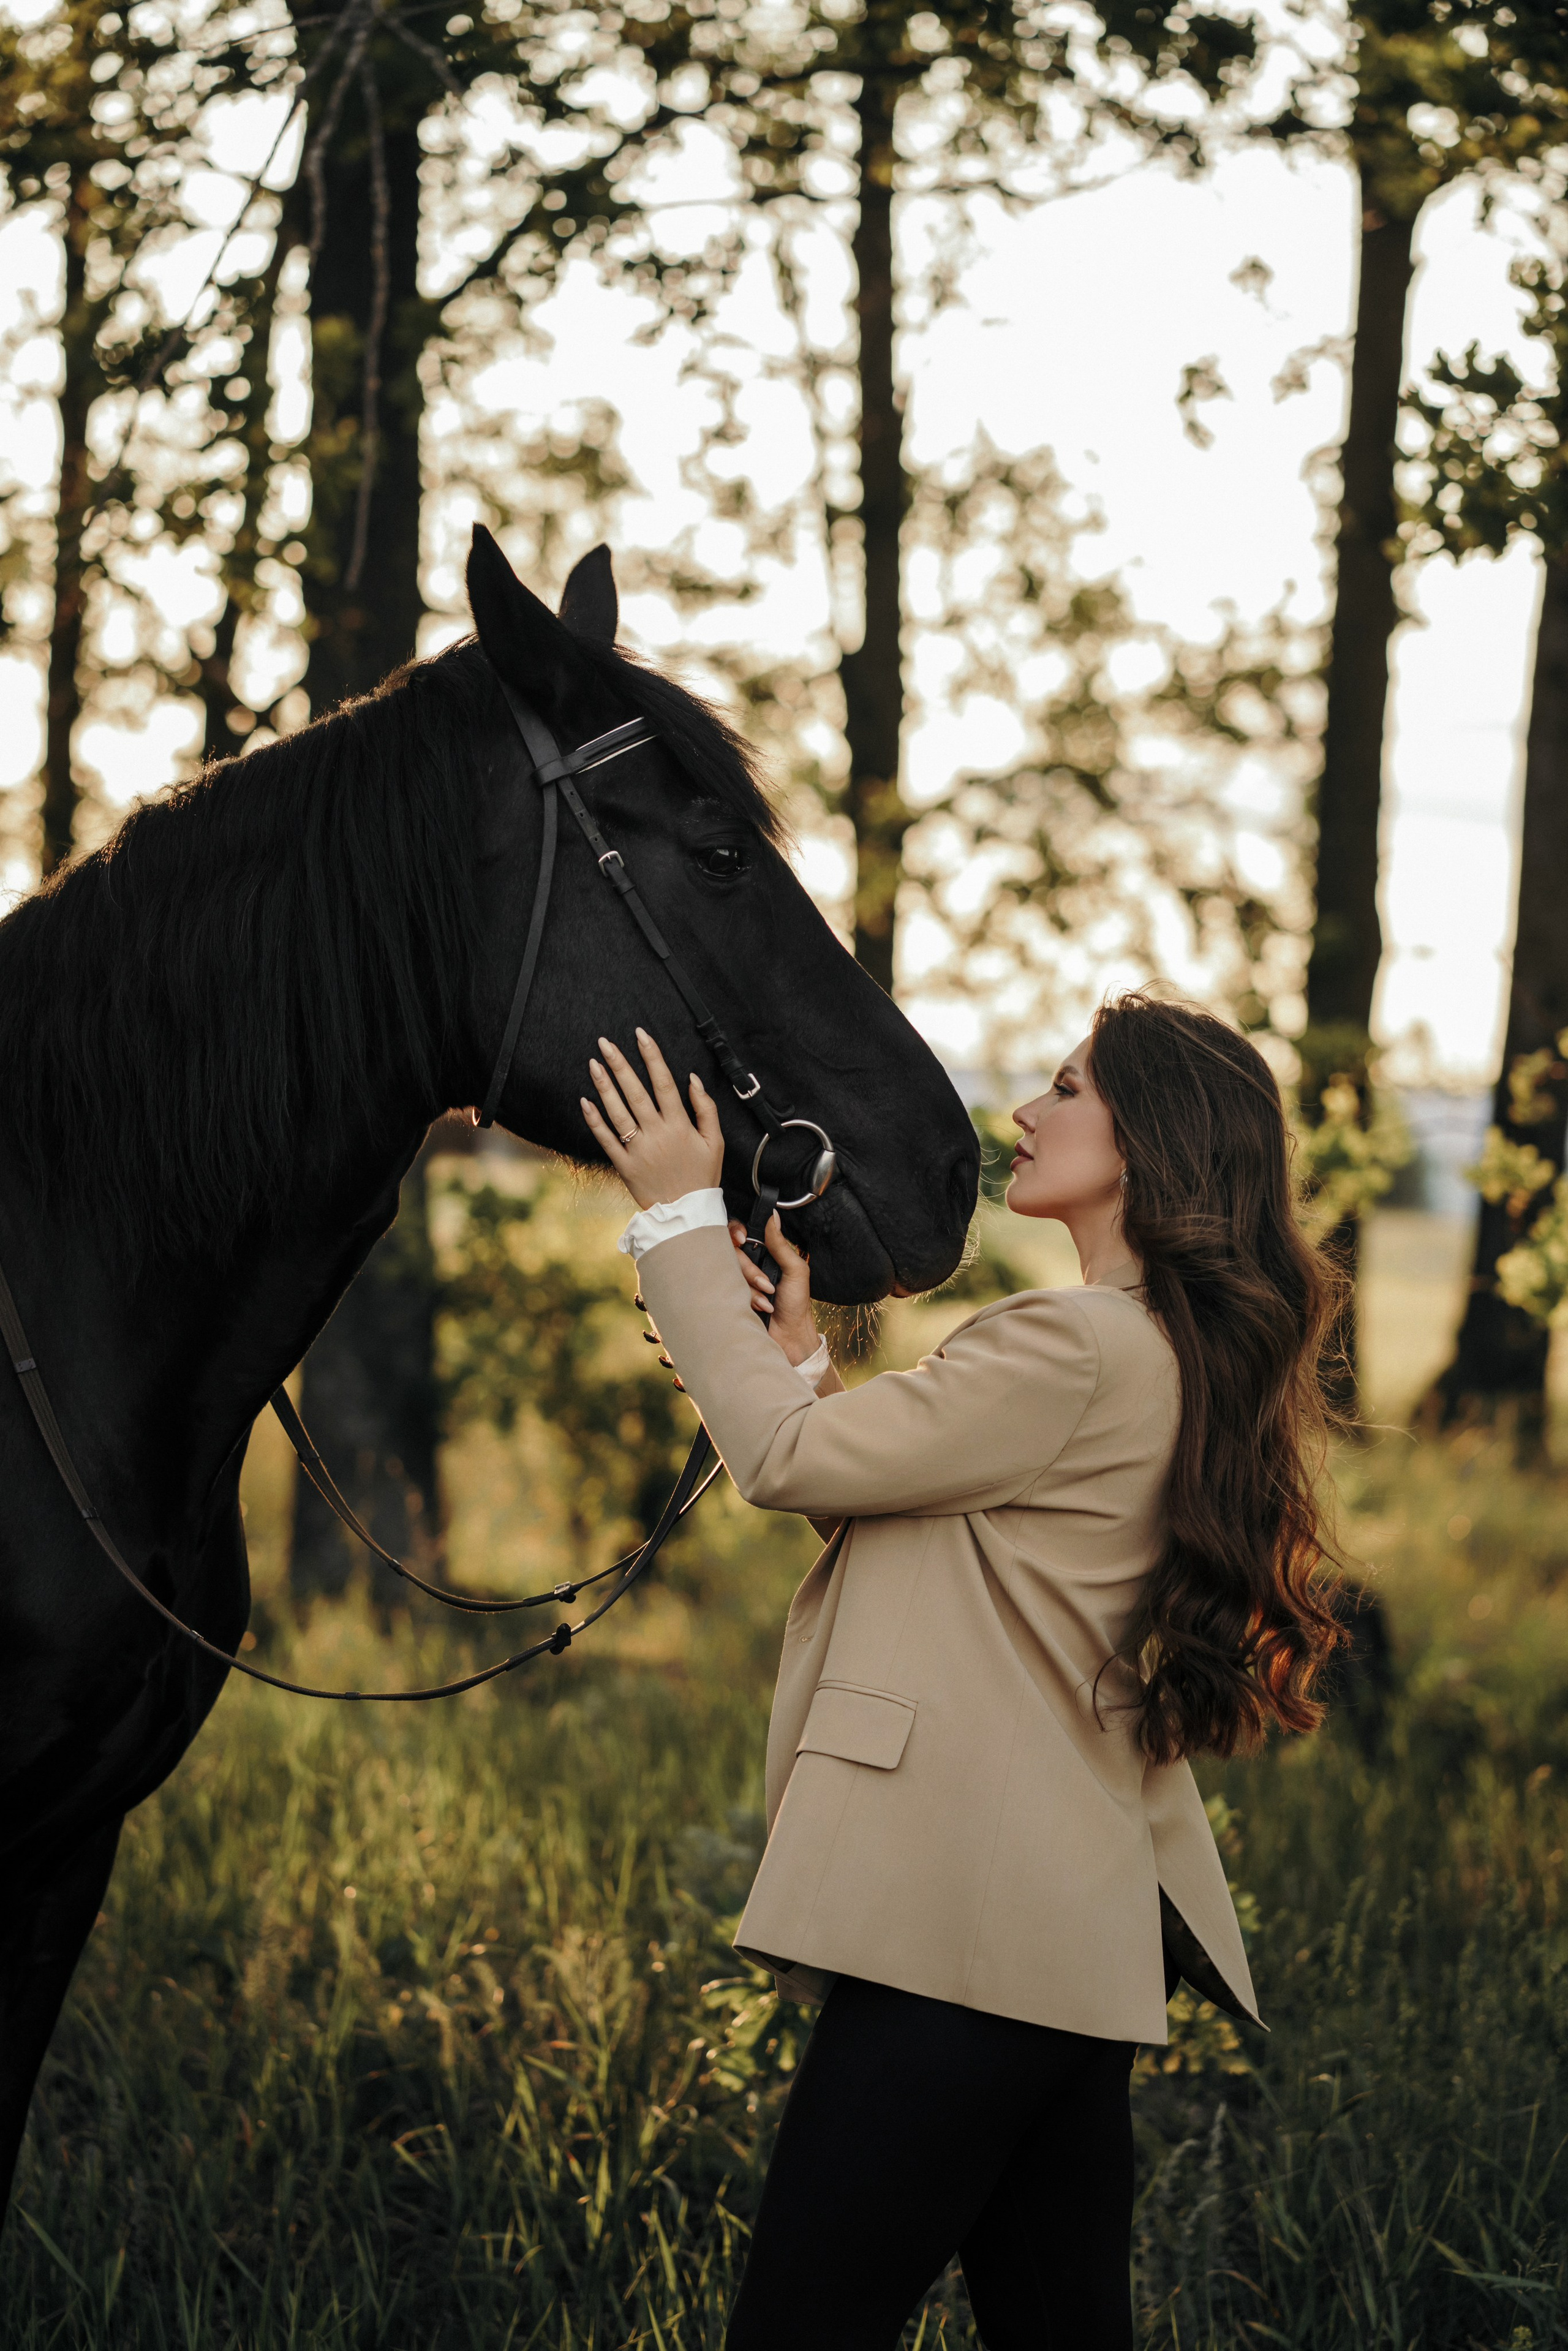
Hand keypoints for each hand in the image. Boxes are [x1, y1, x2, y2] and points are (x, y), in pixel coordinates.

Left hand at [581, 1028, 724, 1208]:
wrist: (686, 1215)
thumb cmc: (702, 1176)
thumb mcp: (715, 1142)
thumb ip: (706, 1109)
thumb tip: (693, 1079)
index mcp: (679, 1125)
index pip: (664, 1082)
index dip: (652, 1056)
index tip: (640, 1034)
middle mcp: (657, 1134)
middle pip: (636, 1092)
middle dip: (620, 1064)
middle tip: (605, 1042)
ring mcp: (638, 1149)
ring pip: (618, 1112)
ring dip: (604, 1086)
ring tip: (593, 1063)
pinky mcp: (624, 1166)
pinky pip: (606, 1140)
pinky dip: (594, 1121)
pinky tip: (585, 1101)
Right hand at [729, 1213, 819, 1365]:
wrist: (790, 1335)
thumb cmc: (796, 1303)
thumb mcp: (795, 1270)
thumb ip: (781, 1243)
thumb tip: (773, 1216)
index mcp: (762, 1253)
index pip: (740, 1233)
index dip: (736, 1232)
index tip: (743, 1239)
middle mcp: (746, 1265)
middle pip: (731, 1253)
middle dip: (749, 1269)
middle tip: (767, 1283)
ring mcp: (736, 1282)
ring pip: (728, 1272)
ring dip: (751, 1287)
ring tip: (767, 1298)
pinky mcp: (729, 1298)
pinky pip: (726, 1290)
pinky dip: (747, 1299)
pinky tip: (760, 1307)